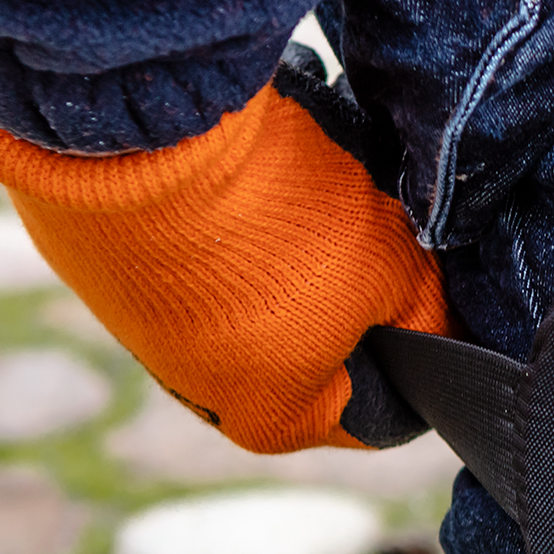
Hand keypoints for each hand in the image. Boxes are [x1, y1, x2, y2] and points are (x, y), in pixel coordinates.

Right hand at [0, 70, 446, 452]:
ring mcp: (142, 332)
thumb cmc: (273, 217)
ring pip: (252, 293)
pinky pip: (189, 250)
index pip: (378, 407)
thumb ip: (430, 313)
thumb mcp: (392, 264)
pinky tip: (236, 169)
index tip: (426, 288)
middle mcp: (199, 395)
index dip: (417, 347)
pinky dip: (219, 216)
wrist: (131, 132)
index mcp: (273, 421)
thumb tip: (451, 339)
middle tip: (364, 220)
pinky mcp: (102, 267)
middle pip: (312, 346)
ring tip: (296, 181)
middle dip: (346, 286)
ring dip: (284, 243)